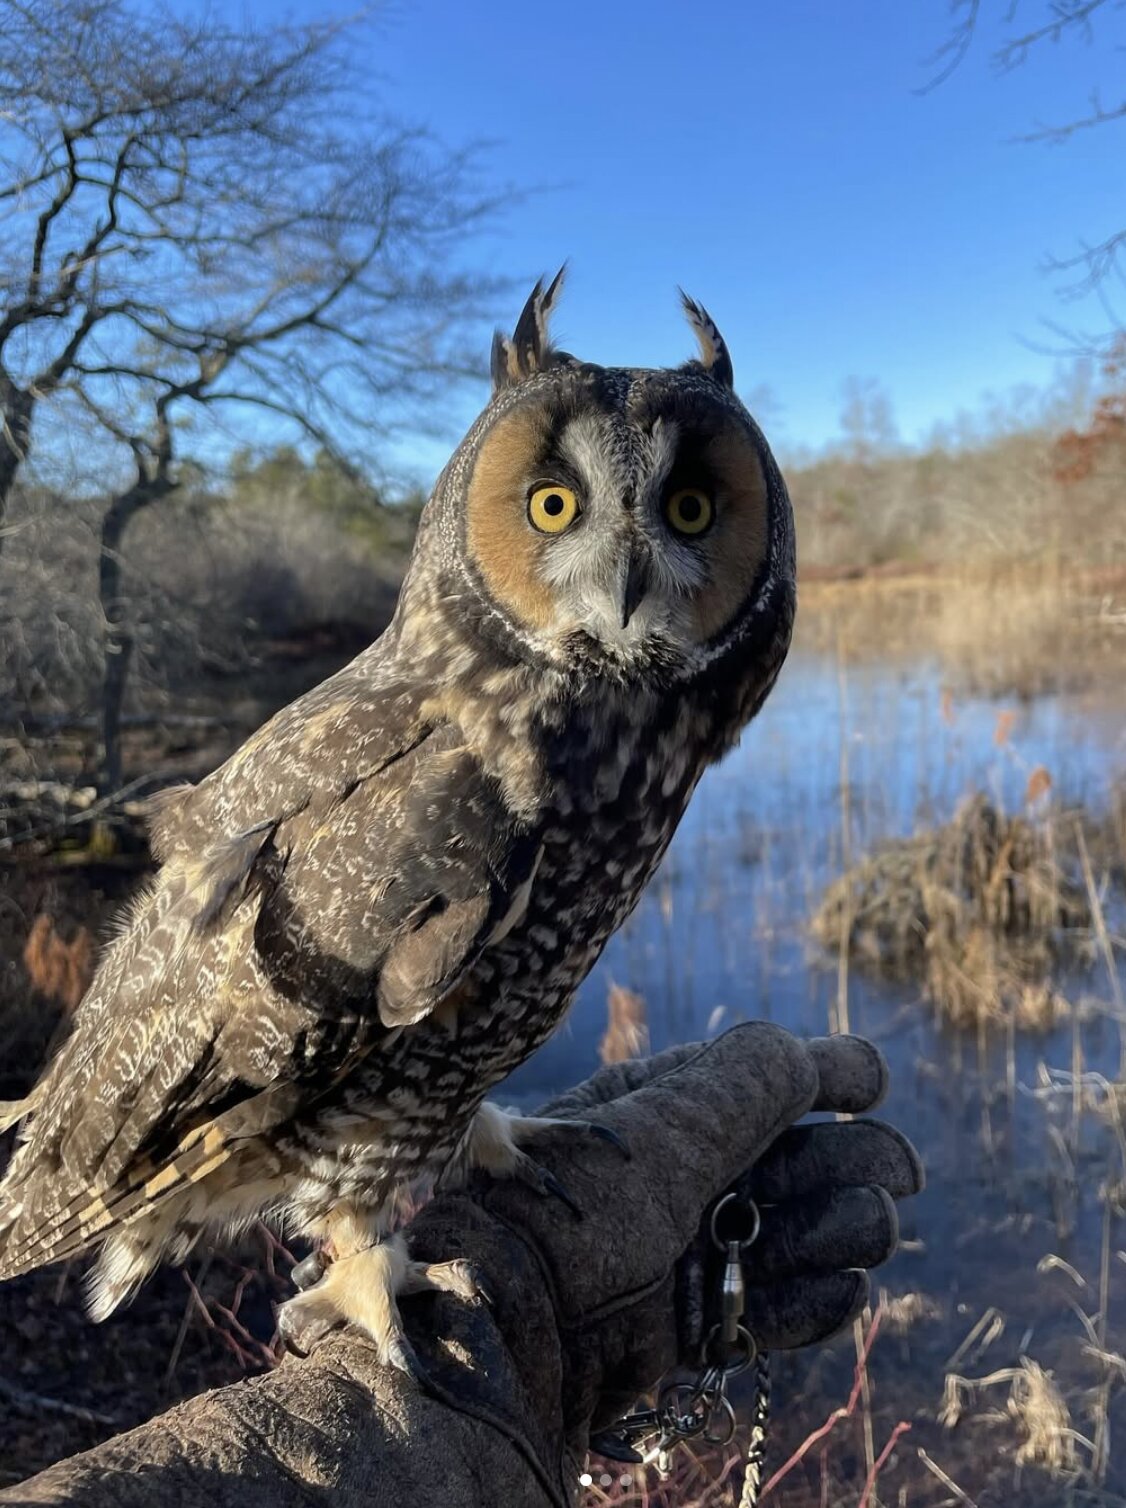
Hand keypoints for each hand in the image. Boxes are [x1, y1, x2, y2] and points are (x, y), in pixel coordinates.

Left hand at [406, 1023, 922, 1482]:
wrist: (512, 1328)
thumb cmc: (582, 1205)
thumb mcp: (665, 1119)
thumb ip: (753, 1078)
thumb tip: (821, 1055)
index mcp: (670, 1107)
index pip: (770, 1080)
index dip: (830, 1076)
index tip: (874, 1088)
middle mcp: (690, 1173)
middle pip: (808, 1159)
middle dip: (858, 1160)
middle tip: (895, 1174)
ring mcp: (700, 1250)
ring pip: (812, 1232)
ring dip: (846, 1228)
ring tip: (850, 1235)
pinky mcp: (706, 1322)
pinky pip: (792, 1309)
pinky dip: (823, 1300)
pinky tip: (837, 1286)